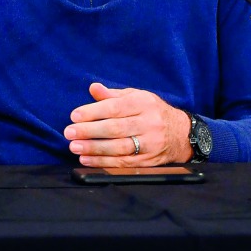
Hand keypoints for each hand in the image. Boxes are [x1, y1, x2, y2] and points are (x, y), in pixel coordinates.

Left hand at [65, 83, 192, 166]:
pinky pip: (124, 163)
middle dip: (89, 131)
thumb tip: (93, 88)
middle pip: (115, 128)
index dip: (93, 112)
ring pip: (119, 148)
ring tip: (75, 147)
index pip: (115, 108)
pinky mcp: (150, 161)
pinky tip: (87, 160)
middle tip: (69, 133)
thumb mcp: (136, 97)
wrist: (182, 134)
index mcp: (143, 103)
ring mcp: (151, 143)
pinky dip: (103, 162)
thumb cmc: (151, 112)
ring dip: (94, 149)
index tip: (74, 116)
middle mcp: (149, 123)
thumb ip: (112, 95)